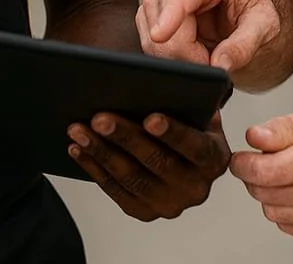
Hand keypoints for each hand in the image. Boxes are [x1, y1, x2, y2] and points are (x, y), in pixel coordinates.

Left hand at [67, 110, 231, 220]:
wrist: (183, 157)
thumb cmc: (187, 122)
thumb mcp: (196, 107)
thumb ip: (188, 97)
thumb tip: (167, 80)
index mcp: (214, 159)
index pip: (195, 147)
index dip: (173, 133)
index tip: (150, 118)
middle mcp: (196, 188)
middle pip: (157, 162)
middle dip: (125, 137)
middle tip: (99, 117)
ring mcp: (169, 204)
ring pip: (131, 178)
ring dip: (101, 152)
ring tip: (78, 129)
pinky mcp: (143, 211)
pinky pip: (114, 190)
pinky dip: (93, 168)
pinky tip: (77, 148)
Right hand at [137, 0, 280, 77]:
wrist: (244, 4)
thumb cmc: (252, 5)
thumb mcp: (265, 24)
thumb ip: (244, 45)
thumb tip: (220, 64)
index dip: (169, 14)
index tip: (160, 35)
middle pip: (163, 19)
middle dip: (185, 52)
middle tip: (211, 62)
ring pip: (150, 35)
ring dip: (176, 57)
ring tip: (204, 54)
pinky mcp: (152, 18)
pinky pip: (148, 44)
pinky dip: (167, 58)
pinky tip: (190, 54)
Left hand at [232, 99, 292, 244]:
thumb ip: (287, 126)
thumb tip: (255, 137)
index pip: (267, 172)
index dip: (244, 164)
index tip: (240, 157)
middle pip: (267, 195)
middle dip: (255, 177)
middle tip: (262, 160)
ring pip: (274, 213)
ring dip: (269, 194)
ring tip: (284, 172)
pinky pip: (291, 227)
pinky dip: (286, 209)